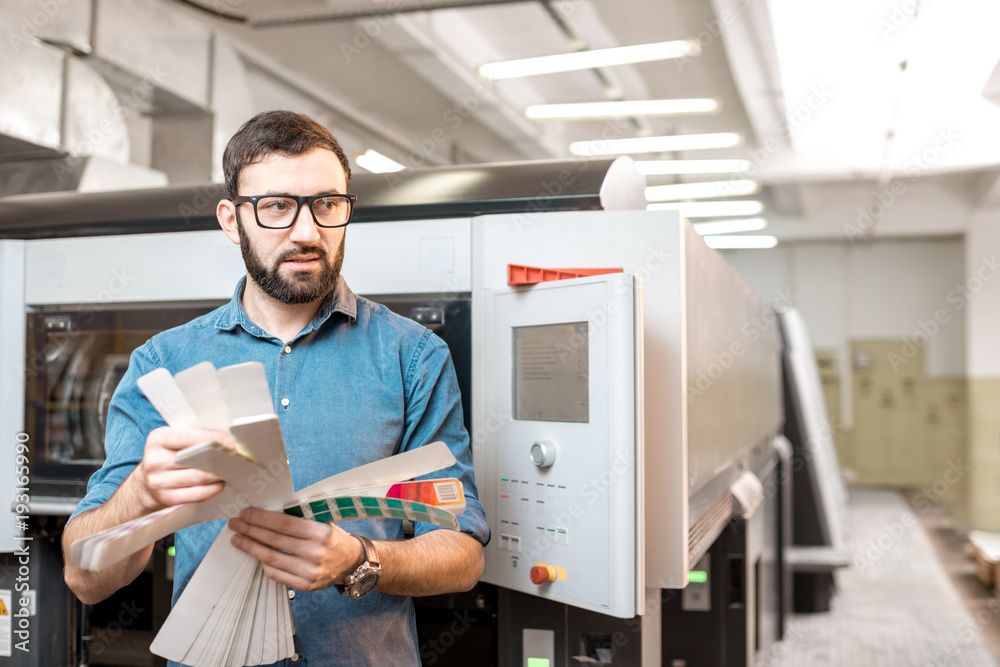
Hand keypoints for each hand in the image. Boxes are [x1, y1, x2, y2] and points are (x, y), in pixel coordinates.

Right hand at [133, 426, 231, 511]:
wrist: (146, 484)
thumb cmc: (167, 456)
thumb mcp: (173, 440)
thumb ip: (194, 436)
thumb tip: (226, 439)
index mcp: (158, 439)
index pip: (190, 437)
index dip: (214, 439)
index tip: (230, 442)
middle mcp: (156, 460)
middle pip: (197, 458)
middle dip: (221, 457)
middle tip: (236, 457)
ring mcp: (159, 481)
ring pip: (200, 477)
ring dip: (220, 473)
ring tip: (231, 469)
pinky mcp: (167, 498)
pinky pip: (198, 494)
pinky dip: (214, 488)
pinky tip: (220, 483)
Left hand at [227, 508, 364, 590]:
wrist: (351, 563)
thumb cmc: (333, 538)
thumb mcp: (323, 523)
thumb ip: (299, 519)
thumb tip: (267, 513)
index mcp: (321, 533)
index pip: (284, 524)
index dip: (262, 518)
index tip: (246, 513)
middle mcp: (315, 553)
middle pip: (274, 540)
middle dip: (250, 530)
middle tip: (235, 524)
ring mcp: (310, 572)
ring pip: (272, 558)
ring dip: (251, 548)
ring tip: (237, 539)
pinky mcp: (305, 585)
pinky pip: (277, 574)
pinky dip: (264, 563)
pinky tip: (255, 555)